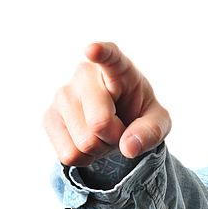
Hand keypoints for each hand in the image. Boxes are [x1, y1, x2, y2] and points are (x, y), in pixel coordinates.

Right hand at [43, 42, 170, 166]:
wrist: (116, 124)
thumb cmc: (139, 114)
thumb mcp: (159, 121)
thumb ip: (151, 131)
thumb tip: (128, 147)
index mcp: (119, 67)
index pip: (110, 57)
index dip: (101, 54)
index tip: (93, 50)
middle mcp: (85, 74)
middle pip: (99, 123)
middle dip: (115, 136)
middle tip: (120, 127)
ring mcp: (62, 94)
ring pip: (83, 142)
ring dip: (100, 147)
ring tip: (103, 132)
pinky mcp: (48, 117)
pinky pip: (68, 154)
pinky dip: (85, 158)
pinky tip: (87, 140)